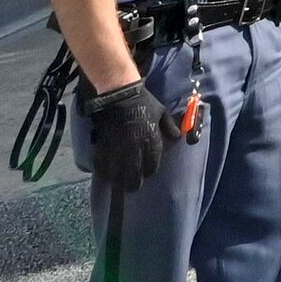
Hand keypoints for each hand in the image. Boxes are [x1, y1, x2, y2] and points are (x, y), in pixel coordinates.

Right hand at [85, 77, 187, 192]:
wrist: (119, 94)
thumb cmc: (143, 102)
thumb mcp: (161, 111)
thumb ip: (170, 126)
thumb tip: (178, 137)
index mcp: (151, 140)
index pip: (152, 165)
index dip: (149, 171)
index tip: (147, 173)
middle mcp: (135, 148)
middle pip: (134, 175)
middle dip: (134, 183)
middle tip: (132, 187)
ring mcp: (118, 149)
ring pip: (118, 175)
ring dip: (118, 181)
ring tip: (118, 184)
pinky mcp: (104, 147)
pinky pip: (102, 166)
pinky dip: (104, 173)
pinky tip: (106, 175)